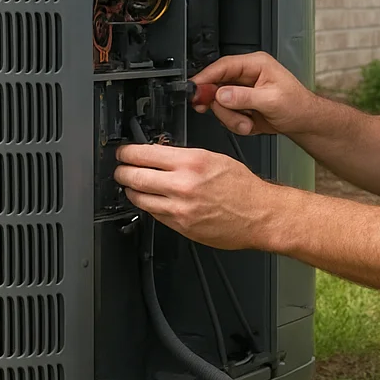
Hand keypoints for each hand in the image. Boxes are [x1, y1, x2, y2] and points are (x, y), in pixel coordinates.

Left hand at [114, 143, 283, 250]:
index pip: (145, 154)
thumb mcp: (214, 158)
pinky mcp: (181, 226)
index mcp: (191, 162)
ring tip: (130, 186)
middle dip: (122, 172)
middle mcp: (183, 184)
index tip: (123, 153)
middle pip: (135, 176)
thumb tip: (160, 156)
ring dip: (131, 191)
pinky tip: (149, 201)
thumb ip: (185, 157)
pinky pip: (154, 214)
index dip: (127, 153)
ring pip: (140, 198)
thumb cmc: (243, 187)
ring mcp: (180, 208)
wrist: (260, 215)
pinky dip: (148, 206)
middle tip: (119, 170)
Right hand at [189, 52, 312, 136]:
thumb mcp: (271, 100)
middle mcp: (246, 75)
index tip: (194, 89)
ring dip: (231, 118)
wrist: (304, 122)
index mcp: (255, 64)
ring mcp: (241, 91)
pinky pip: (225, 115)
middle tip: (232, 115)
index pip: (223, 66)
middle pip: (216, 86)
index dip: (206, 77)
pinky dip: (234, 123)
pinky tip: (249, 124)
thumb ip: (244, 97)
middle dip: (221, 106)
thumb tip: (221, 94)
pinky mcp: (240, 105)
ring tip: (248, 123)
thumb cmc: (297, 106)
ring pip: (218, 103)